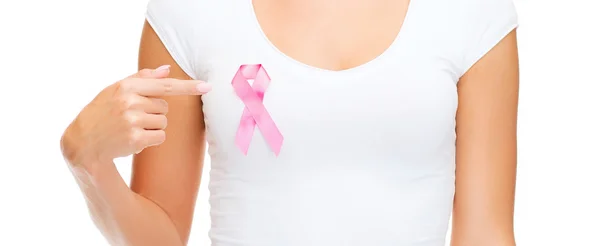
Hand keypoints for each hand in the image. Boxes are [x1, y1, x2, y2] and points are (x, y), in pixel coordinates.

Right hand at [61, 65, 211, 166]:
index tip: (207, 87)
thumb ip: (142, 79)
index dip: (188, 87)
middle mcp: (130, 102)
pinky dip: (151, 140)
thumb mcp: (116, 90)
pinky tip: (132, 139)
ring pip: (163, 122)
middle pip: (165, 107)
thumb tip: (167, 70)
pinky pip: (160, 137)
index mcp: (127, 87)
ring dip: (152, 127)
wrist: (83, 141)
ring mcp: (133, 121)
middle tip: (131, 117)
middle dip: (153, 113)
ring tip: (130, 128)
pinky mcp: (136, 139)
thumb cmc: (103, 112)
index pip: (164, 85)